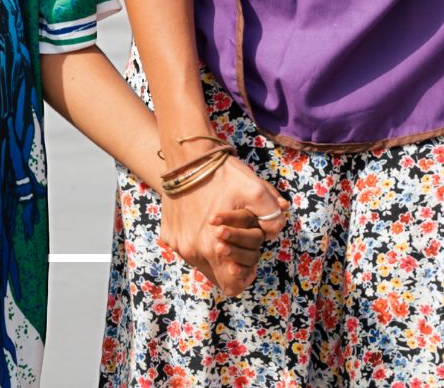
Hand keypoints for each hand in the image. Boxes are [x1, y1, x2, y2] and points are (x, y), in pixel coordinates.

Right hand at [158, 152, 287, 296]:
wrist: (187, 157)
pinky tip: (205, 220)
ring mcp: (178, 244)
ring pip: (202, 262)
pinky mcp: (168, 234)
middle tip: (239, 238)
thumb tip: (274, 230)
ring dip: (214, 251)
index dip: (244, 276)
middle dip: (232, 260)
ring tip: (223, 228)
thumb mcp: (255, 190)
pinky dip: (198, 240)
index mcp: (213, 249)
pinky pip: (187, 247)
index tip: (249, 260)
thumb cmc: (222, 175)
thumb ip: (271, 214)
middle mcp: (192, 252)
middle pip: (218, 275)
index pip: (232, 287)